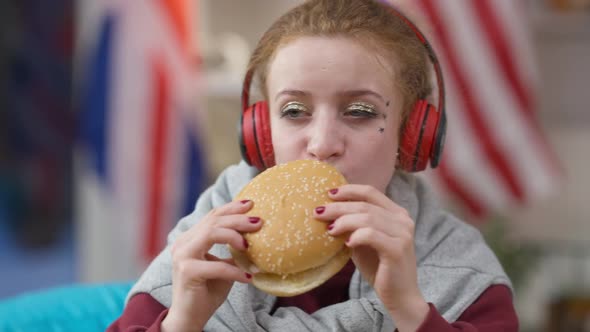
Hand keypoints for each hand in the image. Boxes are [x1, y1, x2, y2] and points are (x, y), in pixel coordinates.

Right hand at [161, 200, 262, 331]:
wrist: (190, 318)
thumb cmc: (207, 291)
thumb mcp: (223, 266)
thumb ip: (232, 251)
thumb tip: (254, 239)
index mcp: (190, 239)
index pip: (212, 217)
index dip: (231, 208)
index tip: (251, 203)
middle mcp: (183, 243)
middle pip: (213, 222)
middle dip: (238, 219)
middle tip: (258, 221)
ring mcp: (182, 256)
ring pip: (211, 234)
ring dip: (234, 236)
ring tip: (249, 246)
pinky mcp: (186, 271)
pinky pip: (216, 266)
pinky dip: (234, 271)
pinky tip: (248, 278)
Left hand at [314, 185, 428, 331]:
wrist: (399, 296)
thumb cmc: (380, 268)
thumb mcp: (364, 242)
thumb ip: (353, 226)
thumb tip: (327, 213)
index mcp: (396, 213)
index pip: (370, 192)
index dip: (348, 191)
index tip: (328, 194)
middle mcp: (402, 220)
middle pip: (365, 204)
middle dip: (338, 207)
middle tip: (318, 212)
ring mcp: (402, 234)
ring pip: (367, 218)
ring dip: (344, 221)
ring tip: (329, 229)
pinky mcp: (397, 249)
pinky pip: (371, 235)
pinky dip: (356, 236)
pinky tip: (346, 243)